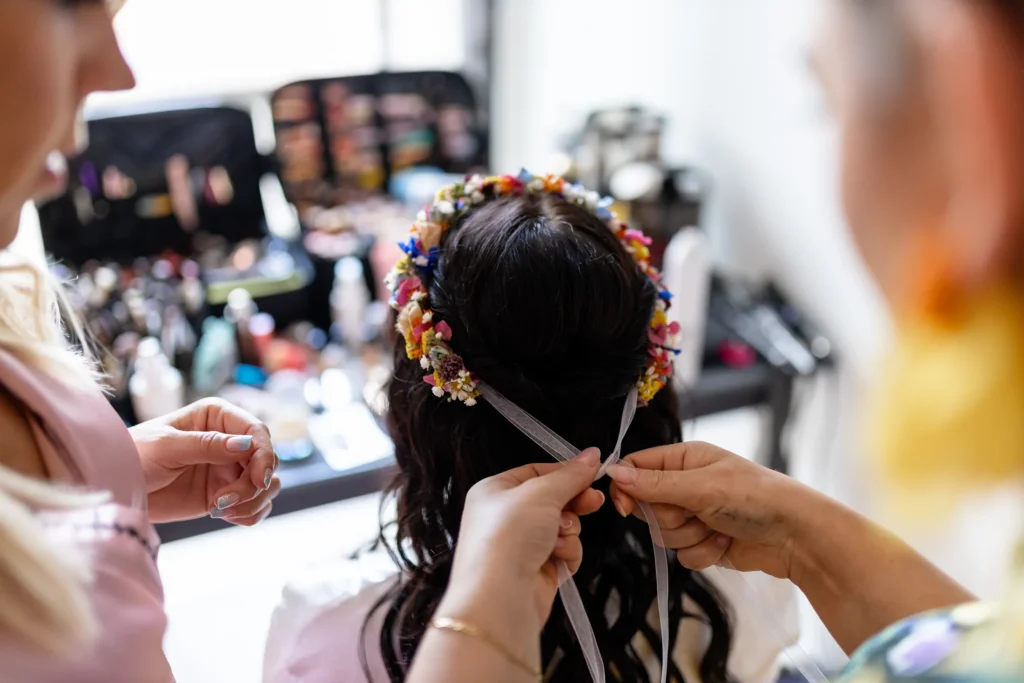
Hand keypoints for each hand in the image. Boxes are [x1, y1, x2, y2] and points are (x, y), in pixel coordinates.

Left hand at [130, 398, 279, 524]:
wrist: (116, 487)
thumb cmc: (134, 455)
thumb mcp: (167, 446)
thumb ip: (207, 444)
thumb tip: (246, 444)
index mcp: (217, 417)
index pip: (257, 432)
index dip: (265, 454)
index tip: (258, 479)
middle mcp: (229, 441)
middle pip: (266, 461)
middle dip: (254, 485)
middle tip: (225, 501)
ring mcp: (229, 469)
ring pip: (266, 485)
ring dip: (252, 501)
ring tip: (221, 510)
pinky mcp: (225, 494)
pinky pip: (254, 506)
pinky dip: (247, 514)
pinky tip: (223, 515)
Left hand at [438, 449, 604, 635]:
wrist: (499, 598)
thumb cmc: (508, 536)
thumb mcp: (541, 493)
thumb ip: (570, 475)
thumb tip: (592, 454)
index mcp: (495, 491)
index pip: (536, 472)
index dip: (565, 472)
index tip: (593, 472)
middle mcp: (505, 517)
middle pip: (553, 500)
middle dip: (574, 502)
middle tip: (593, 502)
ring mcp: (521, 545)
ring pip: (563, 527)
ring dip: (569, 531)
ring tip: (558, 538)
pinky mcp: (537, 570)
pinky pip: (565, 552)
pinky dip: (567, 553)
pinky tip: (558, 557)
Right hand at [607, 441, 815, 578]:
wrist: (795, 537)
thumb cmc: (755, 498)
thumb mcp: (702, 486)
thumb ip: (655, 484)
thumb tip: (613, 472)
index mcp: (684, 459)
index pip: (637, 468)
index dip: (627, 488)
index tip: (627, 509)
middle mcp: (685, 484)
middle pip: (647, 507)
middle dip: (670, 518)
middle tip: (697, 513)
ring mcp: (694, 514)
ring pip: (662, 534)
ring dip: (689, 537)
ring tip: (717, 528)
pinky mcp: (703, 542)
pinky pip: (681, 555)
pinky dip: (702, 553)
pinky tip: (724, 543)